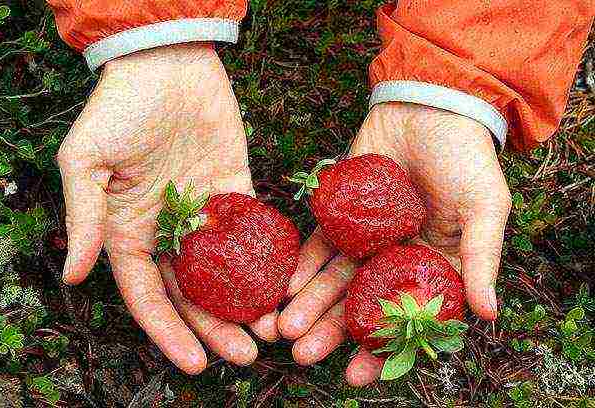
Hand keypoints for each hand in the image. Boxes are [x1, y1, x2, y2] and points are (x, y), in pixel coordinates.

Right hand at [57, 44, 278, 373]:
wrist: (169, 63)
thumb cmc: (119, 106)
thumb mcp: (87, 160)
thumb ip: (84, 216)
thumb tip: (74, 273)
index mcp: (130, 230)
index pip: (148, 295)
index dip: (169, 331)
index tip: (193, 364)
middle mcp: (169, 229)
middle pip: (193, 293)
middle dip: (216, 327)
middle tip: (246, 355)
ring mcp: (205, 212)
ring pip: (227, 271)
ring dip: (245, 302)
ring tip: (269, 331)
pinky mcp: (237, 188)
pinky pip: (253, 231)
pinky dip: (267, 260)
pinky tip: (283, 285)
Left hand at [278, 102, 511, 385]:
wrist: (429, 107)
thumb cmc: (466, 158)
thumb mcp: (485, 208)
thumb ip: (482, 259)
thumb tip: (487, 314)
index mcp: (431, 267)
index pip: (405, 318)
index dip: (382, 349)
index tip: (356, 375)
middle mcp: (394, 259)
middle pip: (360, 304)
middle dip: (331, 331)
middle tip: (302, 354)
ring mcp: (365, 237)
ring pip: (333, 279)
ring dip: (309, 304)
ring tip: (285, 329)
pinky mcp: (341, 213)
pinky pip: (318, 244)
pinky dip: (302, 265)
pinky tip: (285, 286)